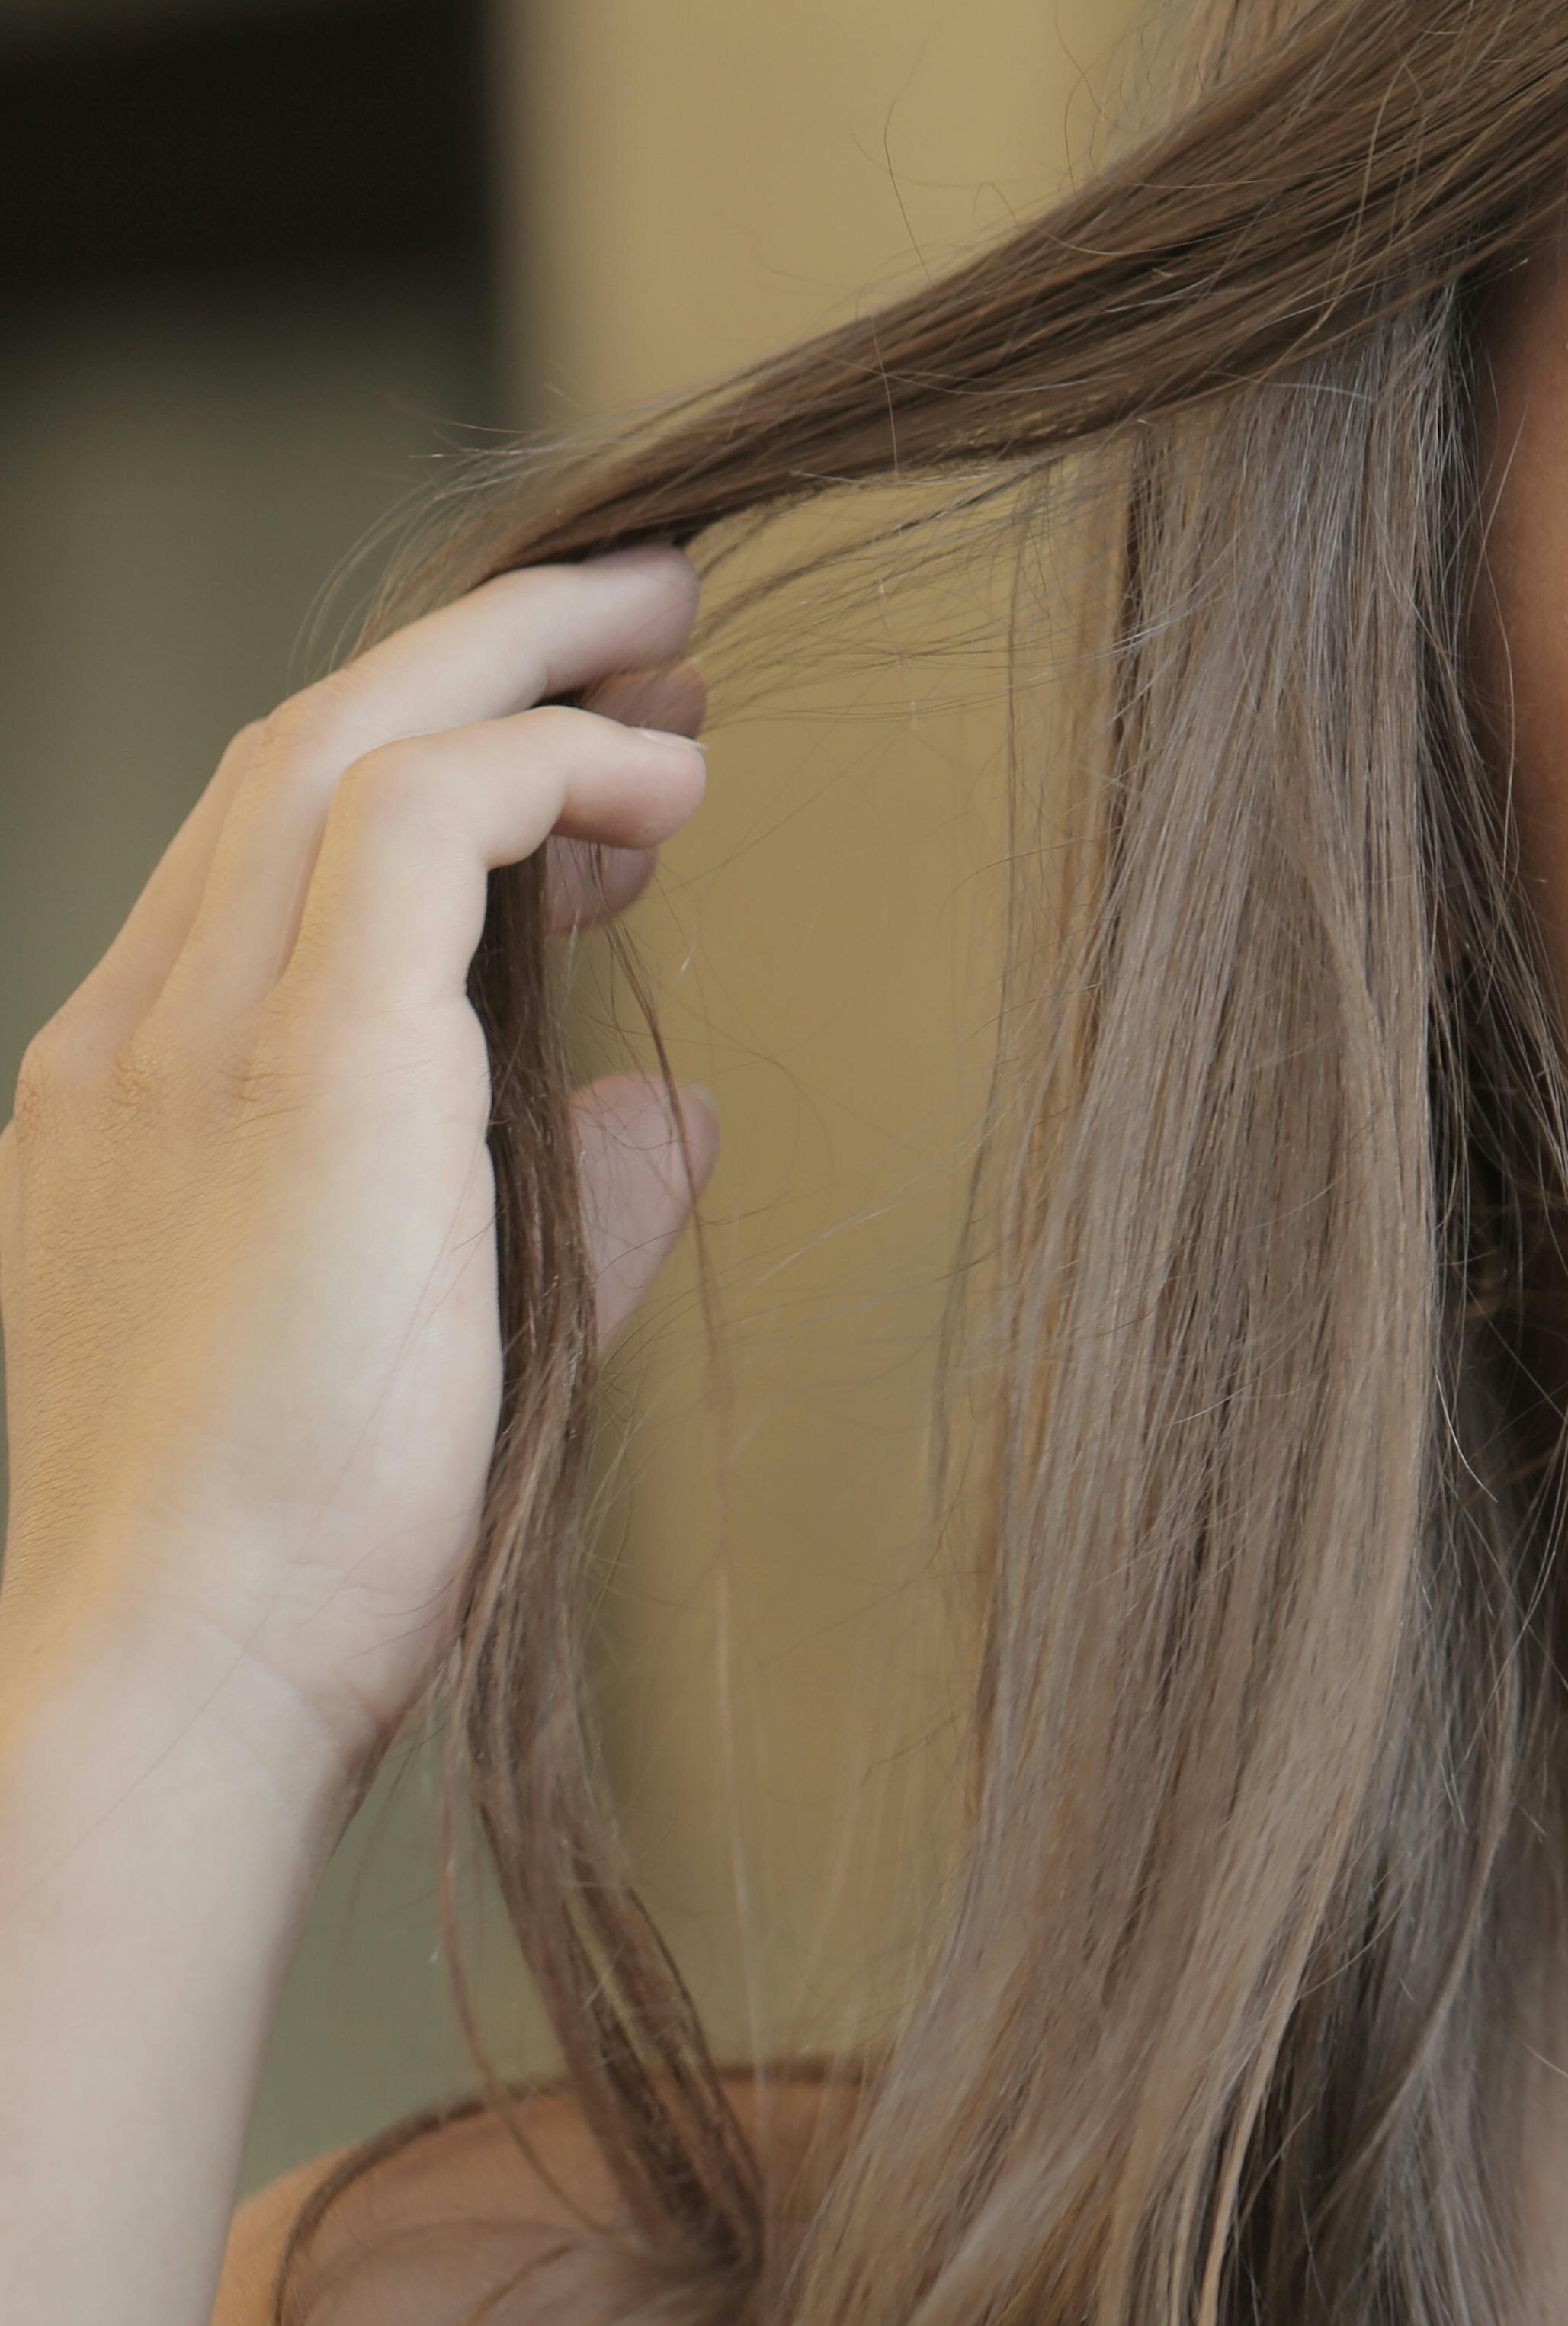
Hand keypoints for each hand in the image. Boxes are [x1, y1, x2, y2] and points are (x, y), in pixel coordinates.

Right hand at [0, 550, 717, 1785]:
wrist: (156, 1695)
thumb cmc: (284, 1579)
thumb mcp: (441, 1349)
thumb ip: (554, 1213)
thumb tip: (666, 1115)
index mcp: (141, 1107)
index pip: (270, 861)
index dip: (438, 772)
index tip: (599, 770)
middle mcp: (134, 1045)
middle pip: (296, 755)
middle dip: (480, 660)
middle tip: (652, 629)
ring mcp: (189, 1049)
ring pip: (340, 739)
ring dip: (522, 665)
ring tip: (675, 652)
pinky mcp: (297, 1075)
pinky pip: (421, 816)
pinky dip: (549, 762)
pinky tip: (664, 790)